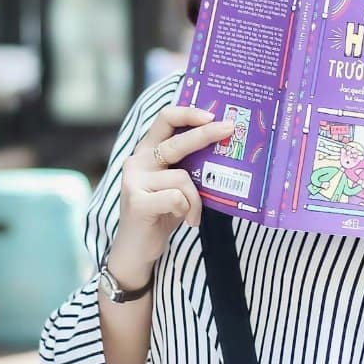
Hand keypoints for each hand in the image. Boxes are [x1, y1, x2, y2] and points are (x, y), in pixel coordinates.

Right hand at [108, 106, 233, 287]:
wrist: (136, 250)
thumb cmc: (161, 214)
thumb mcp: (174, 185)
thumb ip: (187, 166)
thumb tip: (223, 149)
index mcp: (146, 152)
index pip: (165, 120)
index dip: (188, 113)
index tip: (213, 114)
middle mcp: (137, 161)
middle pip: (176, 142)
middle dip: (206, 134)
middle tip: (229, 129)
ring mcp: (134, 180)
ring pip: (182, 178)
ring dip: (196, 199)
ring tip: (193, 215)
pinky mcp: (137, 201)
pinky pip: (177, 198)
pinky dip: (187, 210)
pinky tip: (183, 220)